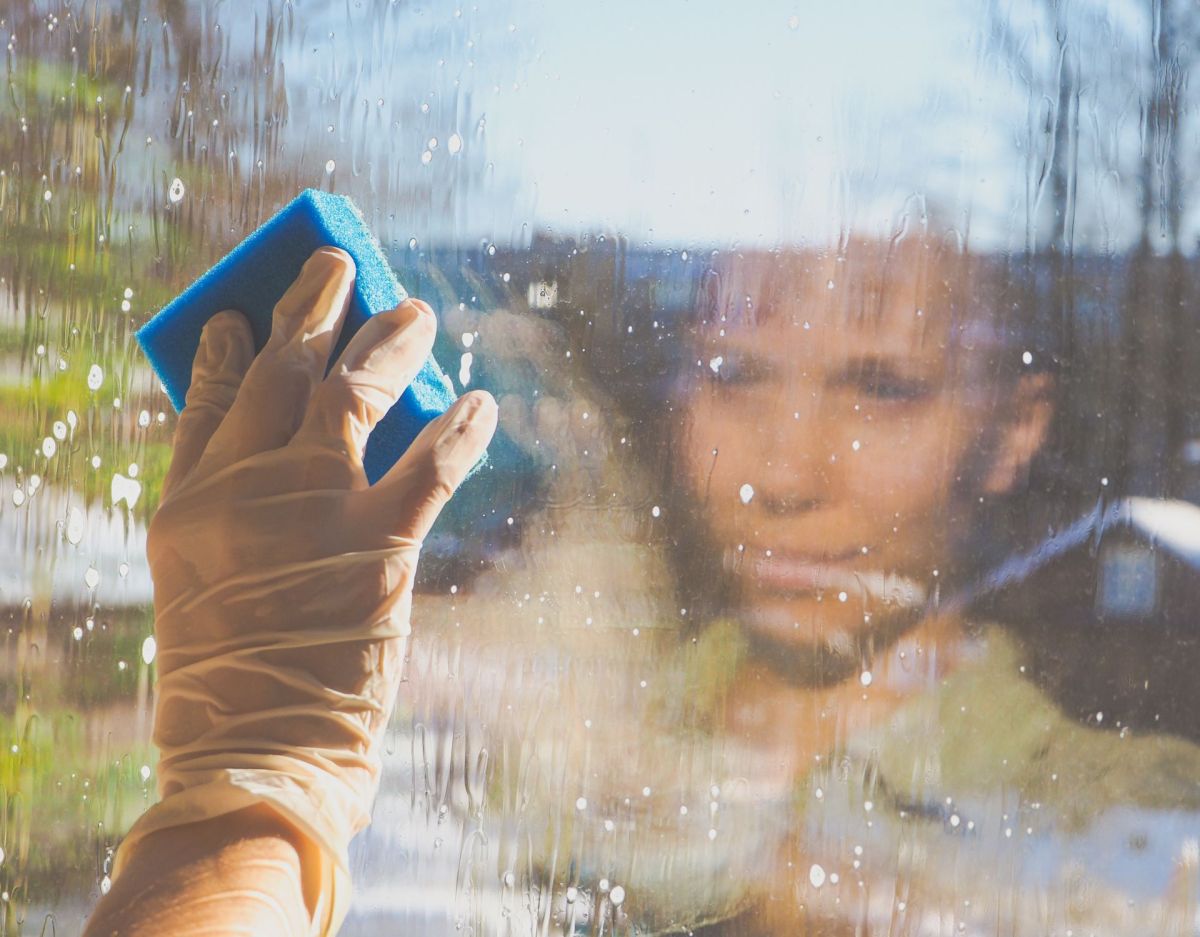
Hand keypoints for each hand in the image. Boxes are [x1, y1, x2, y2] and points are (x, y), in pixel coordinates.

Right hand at [115, 247, 495, 930]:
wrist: (261, 757)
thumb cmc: (232, 681)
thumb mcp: (200, 592)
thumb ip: (236, 515)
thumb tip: (288, 454)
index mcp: (186, 506)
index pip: (204, 400)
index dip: (224, 348)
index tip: (236, 312)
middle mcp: (246, 492)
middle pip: (280, 372)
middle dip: (311, 307)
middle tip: (335, 266)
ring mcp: (314, 512)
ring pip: (355, 391)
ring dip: (390, 340)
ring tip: (415, 310)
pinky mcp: (381, 546)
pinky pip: (432, 462)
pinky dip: (461, 425)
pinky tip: (479, 398)